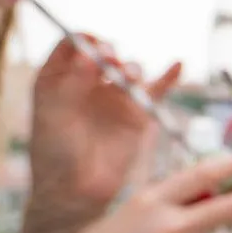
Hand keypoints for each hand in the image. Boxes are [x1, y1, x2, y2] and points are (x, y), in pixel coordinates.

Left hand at [29, 35, 180, 215]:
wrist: (75, 191)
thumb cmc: (54, 154)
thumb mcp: (54, 114)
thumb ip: (72, 82)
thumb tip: (90, 53)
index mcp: (57, 80)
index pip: (70, 46)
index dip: (81, 40)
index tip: (91, 46)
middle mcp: (86, 84)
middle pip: (103, 54)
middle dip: (108, 52)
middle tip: (109, 60)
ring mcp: (113, 99)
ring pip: (129, 70)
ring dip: (131, 67)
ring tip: (129, 78)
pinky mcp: (137, 115)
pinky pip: (155, 92)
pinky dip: (168, 78)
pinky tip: (178, 65)